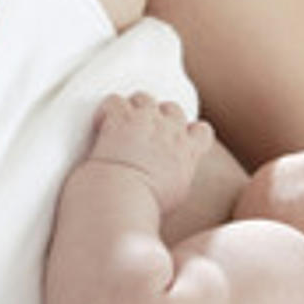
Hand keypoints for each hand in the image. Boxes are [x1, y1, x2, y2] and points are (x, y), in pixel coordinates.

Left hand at [90, 92, 212, 211]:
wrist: (125, 196)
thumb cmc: (147, 205)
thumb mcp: (176, 196)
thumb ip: (178, 177)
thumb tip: (172, 178)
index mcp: (189, 151)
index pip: (202, 131)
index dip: (188, 132)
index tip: (175, 140)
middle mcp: (171, 130)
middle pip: (172, 108)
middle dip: (159, 116)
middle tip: (144, 133)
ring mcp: (146, 119)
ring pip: (144, 98)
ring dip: (133, 108)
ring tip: (121, 125)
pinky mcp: (121, 117)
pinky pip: (115, 101)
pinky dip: (107, 110)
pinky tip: (101, 124)